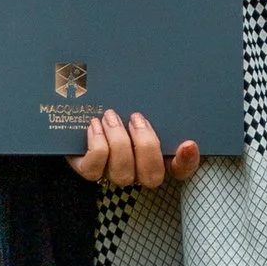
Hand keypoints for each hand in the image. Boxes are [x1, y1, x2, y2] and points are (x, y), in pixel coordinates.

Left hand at [68, 110, 200, 190]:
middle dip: (145, 146)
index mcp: (159, 154)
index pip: (181, 169)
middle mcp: (138, 170)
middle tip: (136, 117)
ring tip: (111, 116)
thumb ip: (155, 102)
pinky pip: (94, 170)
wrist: (78, 105)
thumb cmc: (118, 103)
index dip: (187, 162)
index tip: (188, 143)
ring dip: (118, 142)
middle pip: (152, 176)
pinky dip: (97, 147)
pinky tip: (95, 126)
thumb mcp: (138, 100)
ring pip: (123, 174)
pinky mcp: (90, 170)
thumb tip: (171, 89)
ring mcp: (114, 173)